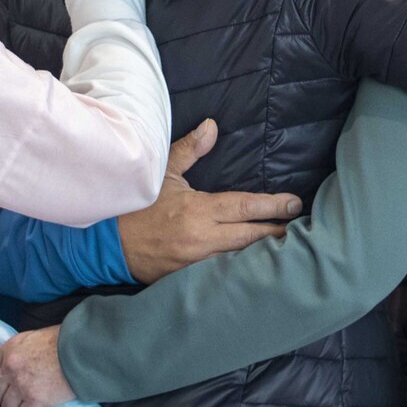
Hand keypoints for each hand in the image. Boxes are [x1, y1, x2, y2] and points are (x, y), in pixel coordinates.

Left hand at [0, 325, 74, 406]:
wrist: (81, 350)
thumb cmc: (63, 341)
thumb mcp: (34, 337)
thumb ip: (20, 350)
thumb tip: (19, 361)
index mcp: (9, 350)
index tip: (2, 384)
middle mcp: (11, 368)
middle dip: (6, 397)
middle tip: (18, 397)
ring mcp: (22, 385)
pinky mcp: (36, 400)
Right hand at [117, 120, 302, 283]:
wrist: (107, 245)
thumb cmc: (138, 207)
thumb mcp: (163, 174)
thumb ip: (189, 150)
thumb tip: (211, 126)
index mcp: (198, 210)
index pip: (245, 207)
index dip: (273, 206)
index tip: (294, 203)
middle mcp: (202, 238)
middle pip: (252, 236)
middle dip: (277, 231)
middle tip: (299, 226)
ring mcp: (198, 263)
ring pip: (241, 258)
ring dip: (264, 252)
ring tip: (288, 246)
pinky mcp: (191, 279)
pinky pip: (223, 273)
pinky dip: (241, 268)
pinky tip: (258, 266)